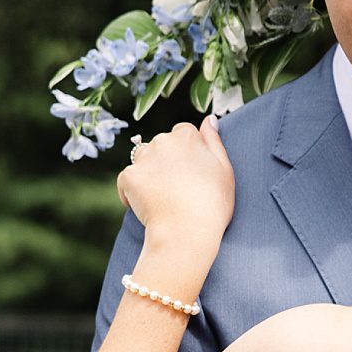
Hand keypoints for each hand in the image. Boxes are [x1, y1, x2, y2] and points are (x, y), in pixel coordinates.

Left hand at [117, 117, 233, 283]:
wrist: (187, 232)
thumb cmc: (213, 204)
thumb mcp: (224, 170)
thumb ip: (214, 141)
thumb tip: (208, 119)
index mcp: (187, 136)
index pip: (182, 133)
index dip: (187, 154)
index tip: (191, 174)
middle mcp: (162, 141)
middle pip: (160, 145)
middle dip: (165, 162)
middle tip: (177, 189)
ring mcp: (143, 158)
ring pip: (142, 160)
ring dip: (148, 173)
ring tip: (162, 198)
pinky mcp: (128, 177)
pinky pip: (127, 180)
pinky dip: (132, 192)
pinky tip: (146, 206)